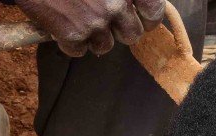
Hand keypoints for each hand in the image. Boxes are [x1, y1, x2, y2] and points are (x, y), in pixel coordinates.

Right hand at [14, 0, 166, 55]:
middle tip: (104, 18)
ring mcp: (95, 21)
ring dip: (93, 36)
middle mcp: (116, 3)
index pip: (154, 12)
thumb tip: (130, 5)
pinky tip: (61, 23)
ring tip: (78, 17)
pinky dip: (70, 41)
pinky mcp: (73, 34)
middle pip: (132, 35)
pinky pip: (79, 51)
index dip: (148, 18)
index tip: (141, 18)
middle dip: (120, 30)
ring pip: (105, 46)